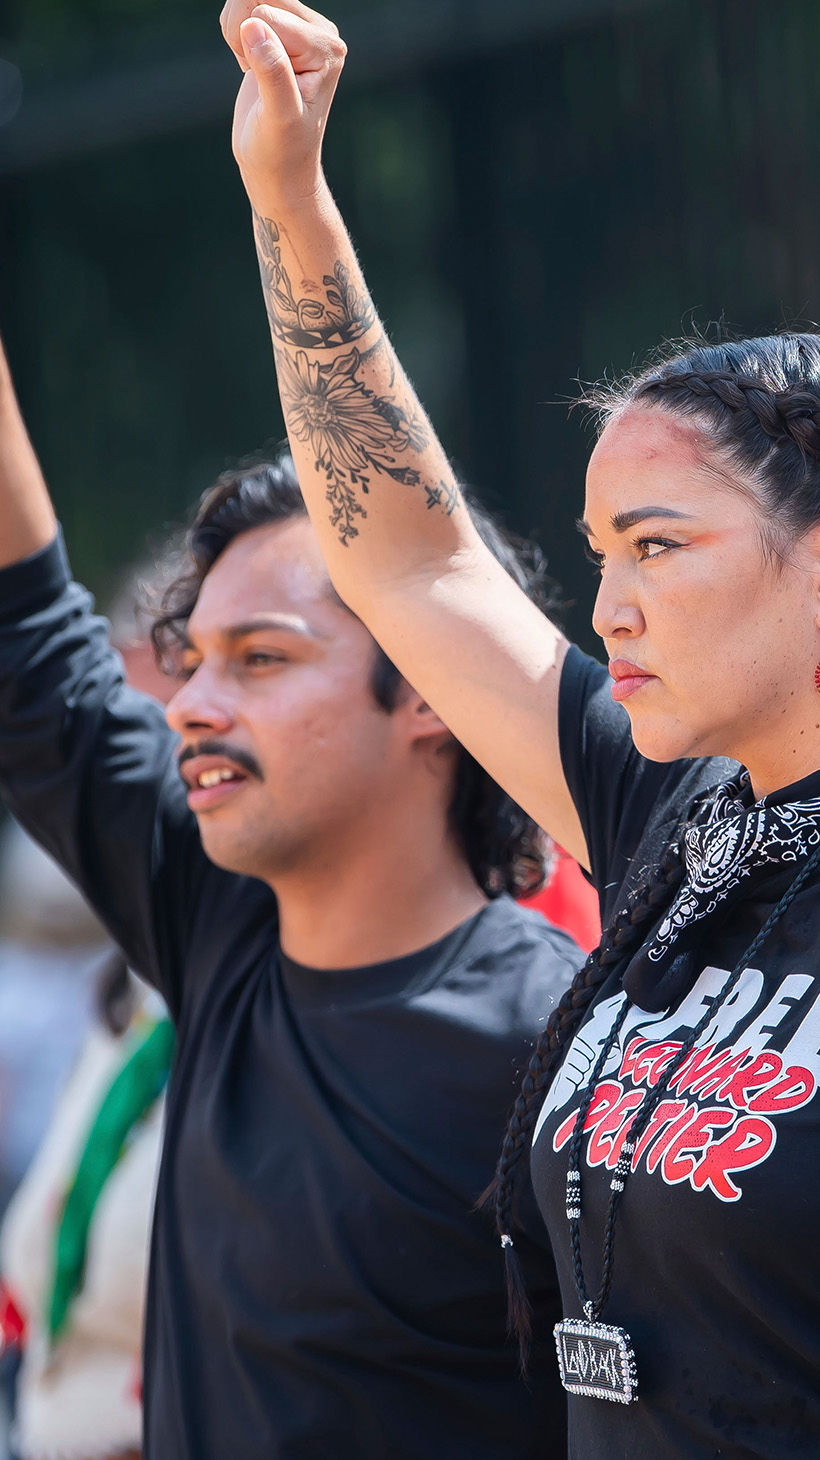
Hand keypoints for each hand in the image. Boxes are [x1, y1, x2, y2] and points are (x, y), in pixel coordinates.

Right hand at [220, 2, 346, 206]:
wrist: (277, 169)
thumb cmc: (281, 151)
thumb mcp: (279, 117)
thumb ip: (272, 73)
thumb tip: (254, 26)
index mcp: (327, 46)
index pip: (268, 14)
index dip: (252, 47)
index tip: (264, 85)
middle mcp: (319, 32)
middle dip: (243, 32)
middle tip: (253, 74)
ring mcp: (299, 29)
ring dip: (236, 34)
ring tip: (253, 73)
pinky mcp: (279, 31)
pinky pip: (240, 8)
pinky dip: (234, 37)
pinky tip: (251, 66)